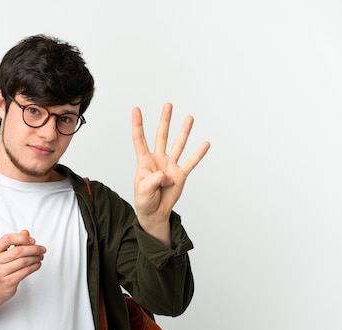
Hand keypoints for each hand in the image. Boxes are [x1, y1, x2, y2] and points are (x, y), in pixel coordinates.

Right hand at [0, 229, 45, 303]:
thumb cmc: (0, 269)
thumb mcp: (3, 254)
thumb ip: (15, 243)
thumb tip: (25, 232)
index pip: (8, 239)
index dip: (22, 238)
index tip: (32, 240)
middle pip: (18, 251)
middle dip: (33, 249)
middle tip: (42, 249)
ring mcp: (1, 272)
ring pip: (23, 261)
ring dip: (35, 258)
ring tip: (40, 256)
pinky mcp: (9, 282)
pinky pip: (25, 271)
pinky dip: (34, 267)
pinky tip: (37, 264)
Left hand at [132, 103, 209, 243]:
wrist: (154, 212)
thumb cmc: (144, 200)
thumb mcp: (143, 190)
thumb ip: (154, 180)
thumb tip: (167, 175)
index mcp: (144, 161)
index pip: (139, 139)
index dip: (137, 125)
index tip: (136, 109)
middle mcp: (158, 159)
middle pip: (161, 136)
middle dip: (165, 120)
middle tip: (168, 105)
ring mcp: (170, 166)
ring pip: (178, 145)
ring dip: (184, 131)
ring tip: (189, 118)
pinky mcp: (180, 175)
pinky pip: (191, 163)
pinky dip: (199, 154)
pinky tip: (205, 144)